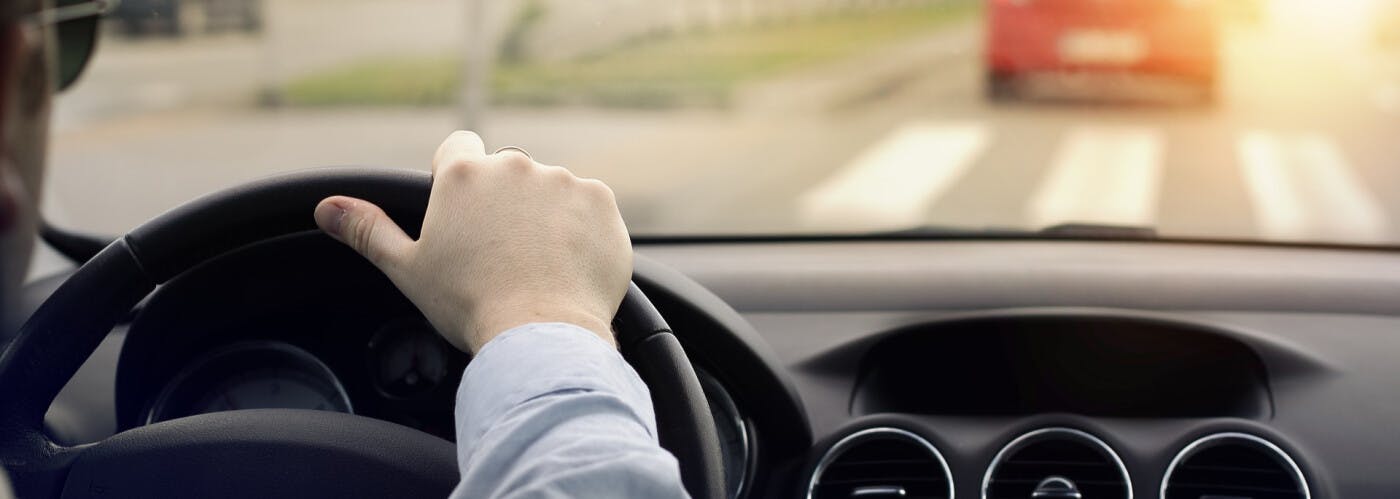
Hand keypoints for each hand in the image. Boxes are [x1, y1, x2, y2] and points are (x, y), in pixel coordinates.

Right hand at [313, 131, 631, 352]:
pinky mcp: (602, 203)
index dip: (459, 179)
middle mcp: (515, 166)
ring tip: (537, 265)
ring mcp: (564, 181)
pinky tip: (568, 265)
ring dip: (546, 216)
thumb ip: (368, 230)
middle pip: (507, 173)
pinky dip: (582, 230)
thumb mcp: (407, 269)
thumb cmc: (470, 305)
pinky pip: (590, 208)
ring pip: (551, 191)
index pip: (458, 148)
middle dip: (505, 204)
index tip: (465, 214)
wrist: (541, 335)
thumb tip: (326, 208)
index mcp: (463, 175)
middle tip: (501, 254)